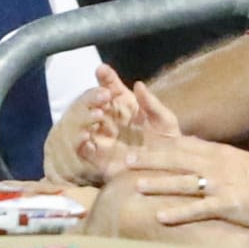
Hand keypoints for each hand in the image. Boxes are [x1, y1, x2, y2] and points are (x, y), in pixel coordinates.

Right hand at [44, 62, 172, 186]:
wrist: (169, 176)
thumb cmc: (168, 144)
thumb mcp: (165, 122)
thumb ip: (153, 104)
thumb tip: (139, 85)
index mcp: (124, 104)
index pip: (109, 85)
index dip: (104, 76)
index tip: (102, 70)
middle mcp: (109, 118)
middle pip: (90, 100)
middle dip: (92, 95)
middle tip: (104, 96)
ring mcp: (101, 136)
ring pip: (81, 121)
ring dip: (84, 116)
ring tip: (97, 115)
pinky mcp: (98, 157)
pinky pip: (81, 149)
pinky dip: (80, 142)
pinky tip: (87, 139)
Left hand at [117, 133, 248, 230]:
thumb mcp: (236, 160)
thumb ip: (213, 157)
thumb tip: (193, 152)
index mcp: (217, 152)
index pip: (180, 146)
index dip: (156, 147)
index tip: (136, 147)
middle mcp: (215, 164)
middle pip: (175, 159)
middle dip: (148, 160)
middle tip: (125, 161)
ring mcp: (221, 184)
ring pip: (182, 182)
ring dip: (157, 183)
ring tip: (135, 185)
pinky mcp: (229, 204)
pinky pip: (199, 209)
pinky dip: (178, 212)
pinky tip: (161, 216)